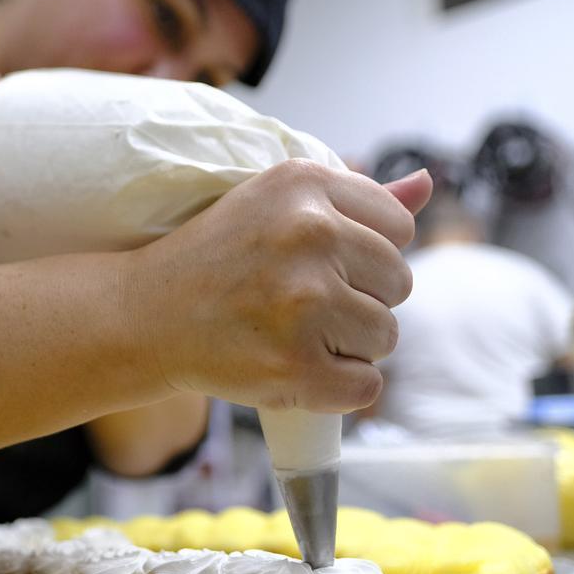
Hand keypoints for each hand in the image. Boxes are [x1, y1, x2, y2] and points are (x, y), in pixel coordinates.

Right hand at [122, 161, 431, 412]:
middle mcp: (310, 234)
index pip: (398, 226)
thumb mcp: (275, 204)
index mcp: (304, 184)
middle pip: (400, 282)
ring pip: (387, 336)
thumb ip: (356, 197)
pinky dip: (338, 389)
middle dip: (362, 299)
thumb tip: (429, 185)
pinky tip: (294, 367)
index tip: (322, 264)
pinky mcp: (295, 365)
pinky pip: (366, 387)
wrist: (144, 317)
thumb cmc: (215, 260)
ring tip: (295, 334)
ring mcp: (304, 303)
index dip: (366, 254)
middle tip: (302, 303)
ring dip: (350, 346)